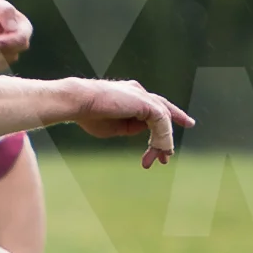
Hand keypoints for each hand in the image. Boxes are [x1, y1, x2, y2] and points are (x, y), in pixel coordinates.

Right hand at [68, 78, 195, 166]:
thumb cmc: (89, 114)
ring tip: (161, 160)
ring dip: (162, 142)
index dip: (164, 121)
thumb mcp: (114, 127)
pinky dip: (162, 138)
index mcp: (130, 95)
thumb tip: (144, 130)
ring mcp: (143, 96)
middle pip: (163, 112)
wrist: (80, 102)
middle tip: (166, 157)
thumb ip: (130, 127)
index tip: (172, 133)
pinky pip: (161, 122)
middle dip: (167, 135)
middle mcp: (139, 93)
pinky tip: (159, 150)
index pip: (153, 107)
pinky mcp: (146, 102)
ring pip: (163, 120)